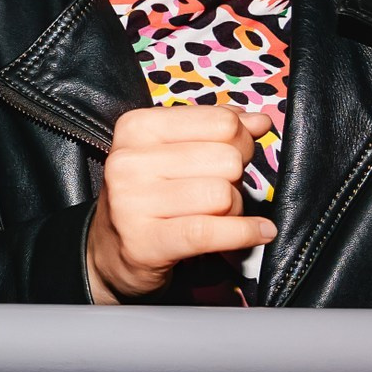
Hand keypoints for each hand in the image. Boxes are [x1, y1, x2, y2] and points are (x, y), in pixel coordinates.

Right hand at [86, 105, 274, 302]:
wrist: (111, 249)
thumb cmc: (152, 195)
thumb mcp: (175, 150)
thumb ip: (218, 129)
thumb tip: (260, 122)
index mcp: (137, 128)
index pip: (221, 122)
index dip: (241, 140)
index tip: (232, 154)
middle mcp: (128, 162)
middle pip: (227, 159)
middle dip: (236, 178)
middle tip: (219, 190)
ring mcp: (132, 203)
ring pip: (223, 195)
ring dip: (233, 209)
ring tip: (215, 214)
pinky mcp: (145, 242)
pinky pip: (212, 232)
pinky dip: (245, 233)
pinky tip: (257, 232)